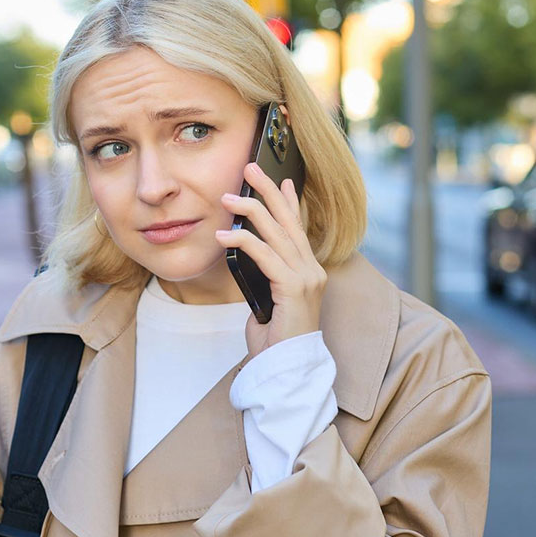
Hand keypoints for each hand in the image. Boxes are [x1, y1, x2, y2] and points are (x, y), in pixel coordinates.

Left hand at [215, 161, 326, 360]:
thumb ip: (265, 276)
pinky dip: (243, 242)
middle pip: (289, 221)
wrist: (286, 370)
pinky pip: (265, 256)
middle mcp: (312, 270)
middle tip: (251, 167)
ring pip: (276, 233)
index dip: (289, 201)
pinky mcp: (294, 288)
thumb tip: (248, 255)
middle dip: (268, 191)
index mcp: (308, 271)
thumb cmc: (274, 341)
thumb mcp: (266, 300)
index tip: (282, 178)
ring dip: (250, 210)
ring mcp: (306, 278)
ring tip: (227, 197)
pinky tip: (223, 236)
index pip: (298, 228)